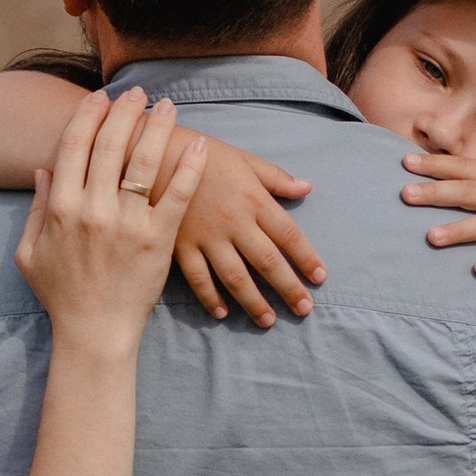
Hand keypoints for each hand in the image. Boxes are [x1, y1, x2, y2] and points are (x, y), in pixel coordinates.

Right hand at [13, 85, 210, 353]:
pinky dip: (189, 168)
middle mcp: (93, 209)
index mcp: (61, 207)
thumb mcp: (29, 252)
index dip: (87, 116)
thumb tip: (43, 169)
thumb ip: (37, 208)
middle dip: (124, 111)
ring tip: (169, 106)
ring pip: (144, 162)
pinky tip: (199, 146)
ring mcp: (127, 223)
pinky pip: (176, 195)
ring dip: (158, 128)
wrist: (94, 332)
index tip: (99, 98)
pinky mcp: (157, 240)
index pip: (74, 146)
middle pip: (110, 145)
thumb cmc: (61, 295)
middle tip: (137, 93)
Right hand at [171, 135, 325, 325]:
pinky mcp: (181, 245)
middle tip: (304, 309)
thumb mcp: (245, 160)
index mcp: (254, 200)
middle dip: (289, 288)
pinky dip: (210, 298)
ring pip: (236, 277)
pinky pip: (198, 278)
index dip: (307, 259)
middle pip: (268, 262)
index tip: (320, 278)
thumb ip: (277, 177)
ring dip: (254, 302)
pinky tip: (222, 313)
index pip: (289, 235)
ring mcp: (207, 237)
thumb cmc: (205, 156)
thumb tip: (307, 187)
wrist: (155, 154)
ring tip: (268, 321)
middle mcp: (235, 223)